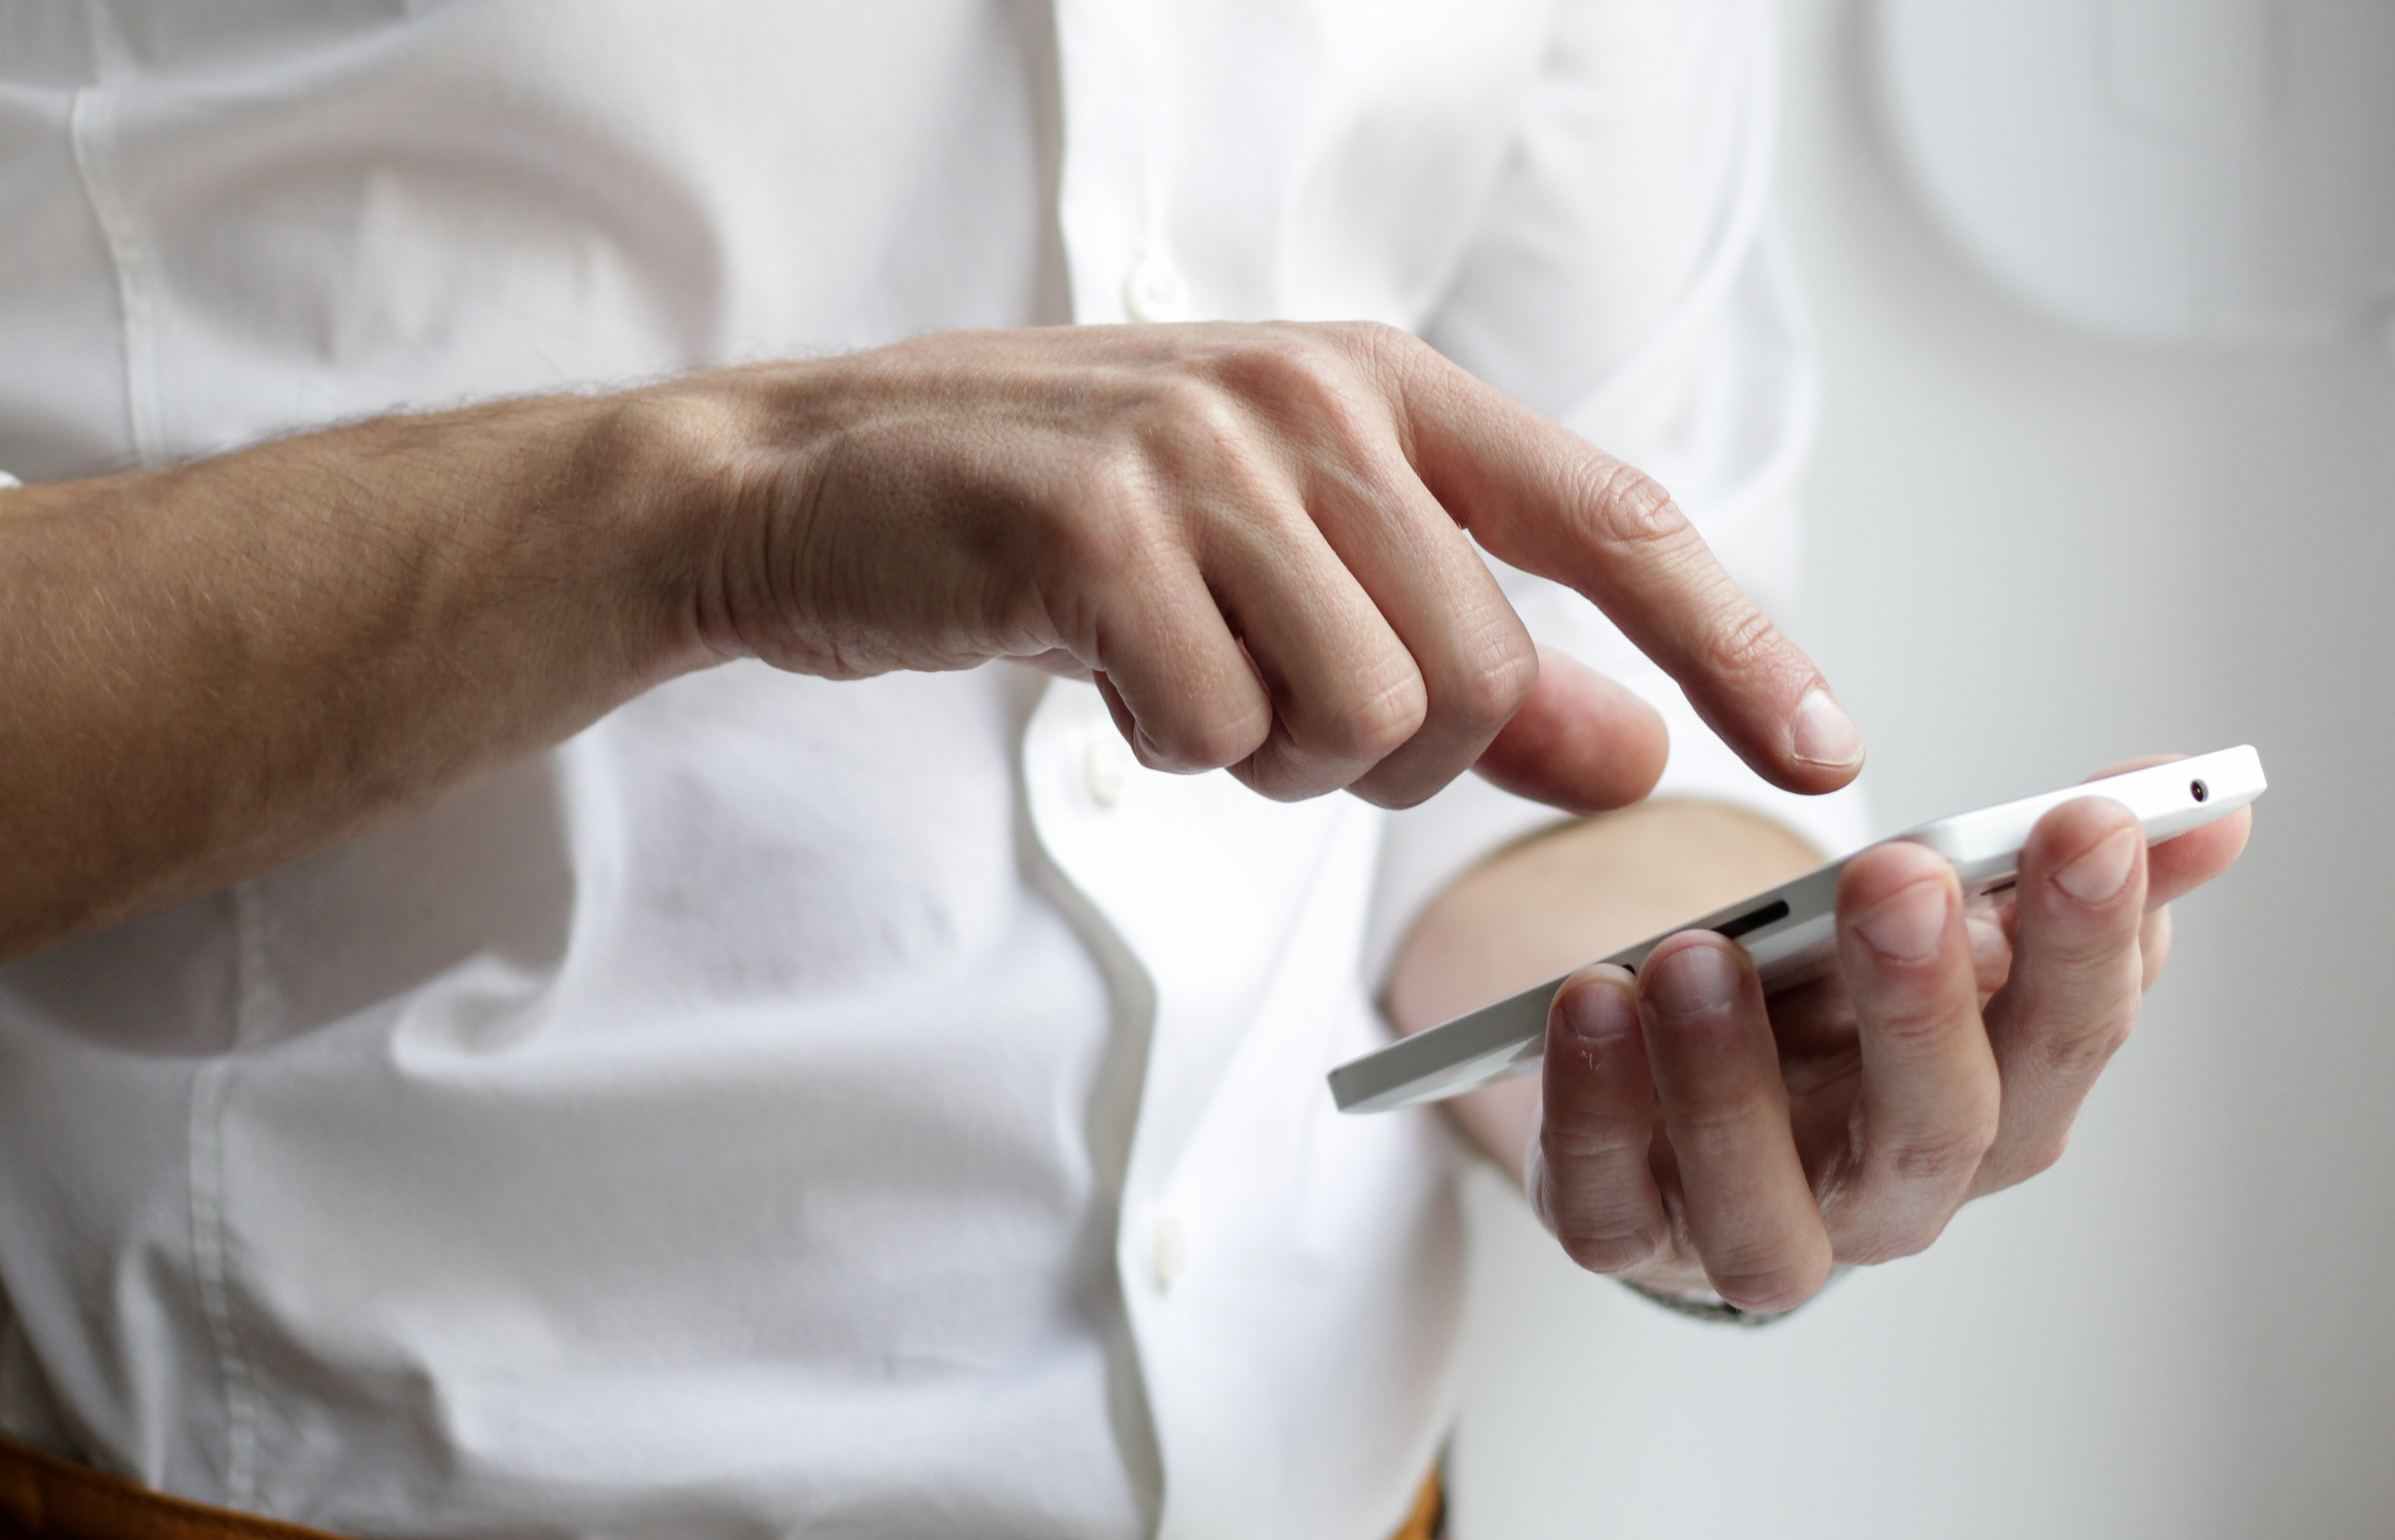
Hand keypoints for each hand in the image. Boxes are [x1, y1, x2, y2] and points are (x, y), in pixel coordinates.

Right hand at [663, 322, 1863, 811]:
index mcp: (1380, 386)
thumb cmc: (1064, 527)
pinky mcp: (1093, 527)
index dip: (1734, 643)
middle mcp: (1311, 397)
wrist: (817, 484)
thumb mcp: (1287, 570)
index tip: (1824, 753)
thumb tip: (1636, 752)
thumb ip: (1472, 659)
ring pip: (1361, 715)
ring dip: (1271, 755)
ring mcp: (1201, 453)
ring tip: (1178, 677)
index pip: (1614, 521)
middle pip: (1477, 673)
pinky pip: (1216, 731)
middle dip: (1388, 753)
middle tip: (1265, 708)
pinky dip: (1168, 748)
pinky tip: (1100, 671)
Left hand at [1522, 761, 2252, 1309]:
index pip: (2070, 1036)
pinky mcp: (1625, 1233)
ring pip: (1764, 1206)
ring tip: (1695, 954)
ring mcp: (1754, 1228)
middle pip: (1937, 1130)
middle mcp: (1891, 1194)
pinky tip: (1586, 1003)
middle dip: (1923, 1003)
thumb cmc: (1832, 1009)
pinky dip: (1593, 1112)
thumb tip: (2205, 806)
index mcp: (1996, 1107)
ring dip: (1730, 1079)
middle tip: (1898, 878)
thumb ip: (2052, 870)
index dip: (2090, 938)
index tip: (2088, 820)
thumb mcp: (1938, 926)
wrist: (1684, 1083)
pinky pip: (1605, 1205)